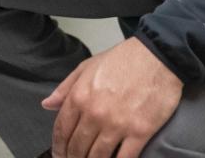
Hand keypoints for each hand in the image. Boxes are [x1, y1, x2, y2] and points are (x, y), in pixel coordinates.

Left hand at [41, 37, 182, 157]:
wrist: (157, 56)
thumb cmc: (122, 59)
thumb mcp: (86, 67)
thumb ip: (65, 88)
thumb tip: (47, 105)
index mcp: (79, 97)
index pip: (62, 130)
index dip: (58, 147)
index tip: (60, 155)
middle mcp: (95, 113)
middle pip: (77, 147)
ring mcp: (117, 124)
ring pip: (98, 156)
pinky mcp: (140, 132)